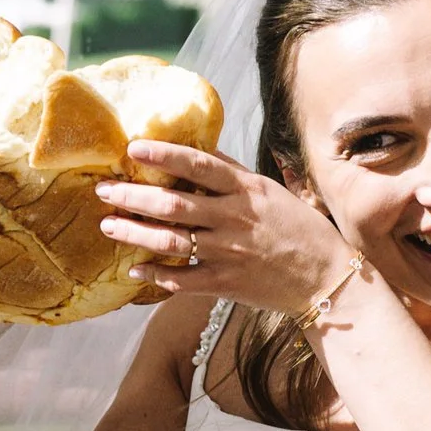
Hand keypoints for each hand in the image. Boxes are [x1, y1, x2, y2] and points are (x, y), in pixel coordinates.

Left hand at [96, 143, 352, 311]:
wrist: (327, 277)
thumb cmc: (299, 230)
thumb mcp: (271, 192)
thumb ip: (234, 174)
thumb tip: (200, 149)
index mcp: (247, 191)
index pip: (200, 166)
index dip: (164, 156)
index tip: (133, 148)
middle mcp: (234, 219)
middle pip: (174, 204)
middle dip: (133, 196)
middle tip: (103, 189)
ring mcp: (228, 252)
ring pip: (170, 241)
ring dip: (134, 232)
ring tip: (107, 224)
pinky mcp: (226, 282)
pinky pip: (182, 279)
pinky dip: (155, 274)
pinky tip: (134, 268)